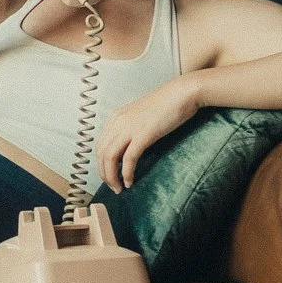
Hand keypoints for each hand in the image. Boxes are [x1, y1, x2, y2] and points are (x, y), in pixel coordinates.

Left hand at [96, 76, 200, 192]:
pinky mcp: (143, 135)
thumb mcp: (140, 116)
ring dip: (112, 177)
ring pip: (110, 158)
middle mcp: (118, 122)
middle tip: (113, 187)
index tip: (109, 176)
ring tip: (119, 188)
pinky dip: (126, 173)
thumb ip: (130, 129)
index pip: (100, 145)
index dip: (101, 164)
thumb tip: (128, 149)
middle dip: (104, 174)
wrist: (181, 94)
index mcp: (116, 117)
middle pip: (101, 154)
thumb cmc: (166, 105)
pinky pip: (128, 159)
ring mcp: (129, 128)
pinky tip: (130, 182)